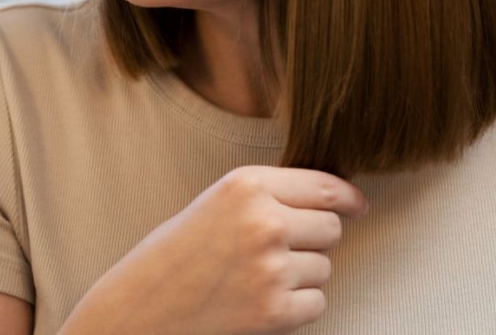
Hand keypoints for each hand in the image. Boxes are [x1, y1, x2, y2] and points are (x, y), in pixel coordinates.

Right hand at [63, 165, 368, 334]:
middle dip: (312, 241)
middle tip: (275, 252)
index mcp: (247, 185)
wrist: (138, 308)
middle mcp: (265, 221)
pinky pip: (316, 302)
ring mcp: (272, 268)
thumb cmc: (174, 254)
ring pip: (324, 267)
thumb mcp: (216, 202)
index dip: (348, 199)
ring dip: (301, 275)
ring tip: (256, 278)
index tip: (357, 205)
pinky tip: (259, 301)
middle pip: (330, 228)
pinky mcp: (275, 310)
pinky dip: (296, 306)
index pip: (325, 187)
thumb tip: (333, 200)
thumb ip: (267, 196)